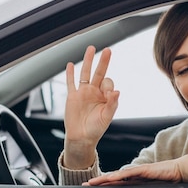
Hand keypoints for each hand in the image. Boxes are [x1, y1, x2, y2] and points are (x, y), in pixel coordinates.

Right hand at [63, 46, 119, 168]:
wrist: (81, 138)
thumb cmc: (95, 129)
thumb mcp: (106, 117)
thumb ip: (112, 104)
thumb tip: (116, 91)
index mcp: (104, 97)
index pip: (108, 84)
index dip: (108, 86)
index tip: (108, 94)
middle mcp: (94, 92)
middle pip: (99, 73)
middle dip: (103, 61)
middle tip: (107, 50)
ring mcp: (83, 93)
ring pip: (85, 73)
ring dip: (88, 61)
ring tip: (91, 49)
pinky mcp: (72, 96)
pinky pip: (71, 83)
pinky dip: (70, 74)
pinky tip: (71, 65)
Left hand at [84, 154, 187, 185]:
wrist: (181, 170)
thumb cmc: (170, 181)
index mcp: (136, 180)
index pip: (116, 183)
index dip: (104, 185)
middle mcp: (134, 175)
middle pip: (113, 179)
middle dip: (99, 182)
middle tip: (85, 186)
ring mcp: (138, 172)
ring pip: (117, 176)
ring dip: (104, 179)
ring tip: (92, 183)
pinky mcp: (144, 170)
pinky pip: (128, 174)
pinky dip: (118, 176)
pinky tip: (109, 179)